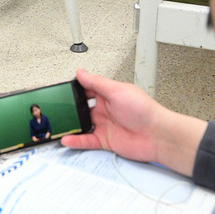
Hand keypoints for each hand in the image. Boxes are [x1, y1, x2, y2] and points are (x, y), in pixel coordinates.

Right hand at [61, 68, 207, 176]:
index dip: (75, 89)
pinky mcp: (105, 141)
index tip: (62, 90)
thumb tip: (81, 72)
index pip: (87, 89)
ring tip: (57, 125)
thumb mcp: (117, 91)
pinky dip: (76, 141)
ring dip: (71, 126)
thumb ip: (97, 83)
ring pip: (82, 125)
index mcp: (109, 95)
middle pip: (82, 108)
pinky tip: (66, 139)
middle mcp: (106, 110)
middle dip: (70, 109)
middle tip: (57, 109)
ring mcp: (105, 125)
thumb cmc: (145, 111)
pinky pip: (86, 140)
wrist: (158, 135)